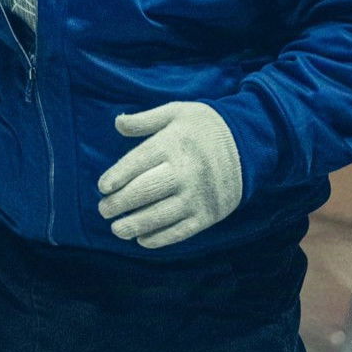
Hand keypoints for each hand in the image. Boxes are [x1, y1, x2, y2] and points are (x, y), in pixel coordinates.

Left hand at [97, 102, 243, 248]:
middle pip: (145, 191)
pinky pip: (181, 231)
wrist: (249, 143)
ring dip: (134, 224)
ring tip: (117, 229)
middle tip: (104, 209)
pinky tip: (142, 239)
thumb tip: (117, 122)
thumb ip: (146, 120)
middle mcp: (185, 171)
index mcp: (173, 144)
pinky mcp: (209, 214)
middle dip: (119, 203)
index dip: (117, 176)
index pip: (137, 162)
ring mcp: (198, 195)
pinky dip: (159, 238)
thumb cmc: (204, 127)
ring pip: (160, 215)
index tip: (102, 187)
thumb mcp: (177, 112)